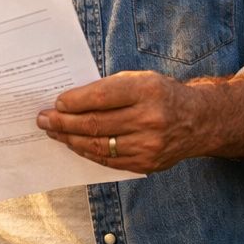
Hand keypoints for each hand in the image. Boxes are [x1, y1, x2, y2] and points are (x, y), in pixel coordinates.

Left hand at [36, 71, 205, 173]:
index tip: (56, 103)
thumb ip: (108, 89)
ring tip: (54, 133)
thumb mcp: (140, 80)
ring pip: (98, 145)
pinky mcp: (147, 163)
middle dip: (63, 122)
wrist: (199, 121)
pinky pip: (108, 160)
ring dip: (70, 139)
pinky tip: (74, 144)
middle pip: (95, 124)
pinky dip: (87, 152)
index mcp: (146, 91)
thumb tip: (69, 102)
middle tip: (44, 120)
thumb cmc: (161, 95)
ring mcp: (149, 145)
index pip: (100, 97)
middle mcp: (149, 119)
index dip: (73, 102)